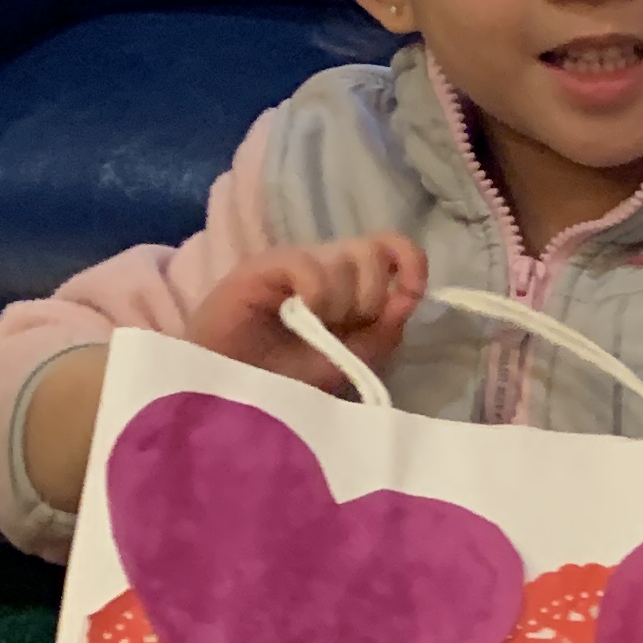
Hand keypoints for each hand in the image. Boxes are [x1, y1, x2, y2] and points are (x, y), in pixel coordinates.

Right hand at [185, 237, 426, 391]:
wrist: (231, 394)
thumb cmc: (282, 380)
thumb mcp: (347, 362)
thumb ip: (381, 333)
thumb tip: (409, 299)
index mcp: (346, 286)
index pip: (391, 248)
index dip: (411, 263)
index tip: (410, 295)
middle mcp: (323, 267)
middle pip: (373, 252)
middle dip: (372, 297)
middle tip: (342, 327)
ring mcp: (294, 263)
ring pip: (349, 259)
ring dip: (343, 303)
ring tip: (310, 328)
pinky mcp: (264, 265)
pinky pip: (313, 266)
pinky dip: (317, 295)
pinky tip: (296, 316)